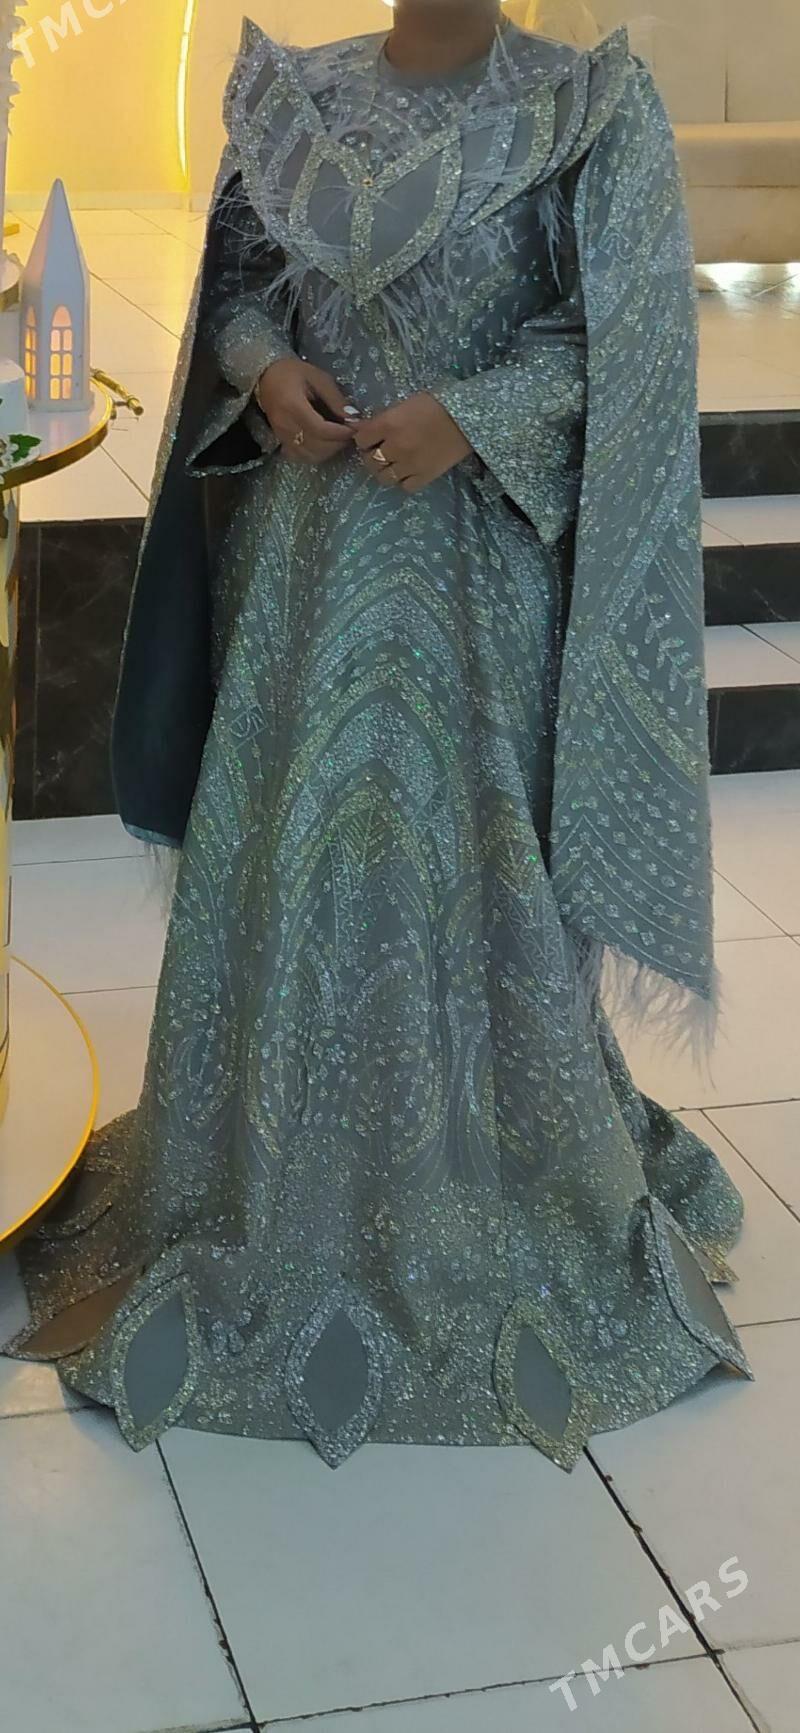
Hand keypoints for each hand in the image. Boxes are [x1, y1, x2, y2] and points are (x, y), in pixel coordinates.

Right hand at [256, 358, 359, 463]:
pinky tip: (324, 444)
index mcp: (293, 406)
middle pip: (316, 446)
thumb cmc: (292, 373)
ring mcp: (282, 436)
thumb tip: (353, 417)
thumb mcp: (317, 377)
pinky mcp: (281, 441)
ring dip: (328, 451)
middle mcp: (285, 425)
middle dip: (337, 443)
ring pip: (310, 456)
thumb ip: (335, 398)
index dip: (340, 433)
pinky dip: (316, 455)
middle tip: (349, 433)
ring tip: (338, 438)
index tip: (353, 428)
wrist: (266, 376)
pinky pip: (301, 457)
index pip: (320, 429)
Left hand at [353, 392, 472, 492]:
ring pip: (384, 477)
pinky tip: (408, 472)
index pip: (361, 439)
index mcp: (388, 424)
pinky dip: (404, 480)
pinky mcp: (424, 477)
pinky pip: (404, 486)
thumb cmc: (436, 404)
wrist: (466, 417)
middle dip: (372, 455)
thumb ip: (383, 418)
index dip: (364, 439)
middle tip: (381, 451)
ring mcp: (409, 465)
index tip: (370, 438)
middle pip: (370, 460)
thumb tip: (361, 427)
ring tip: (393, 464)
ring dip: (385, 470)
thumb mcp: (405, 404)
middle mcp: (395, 447)